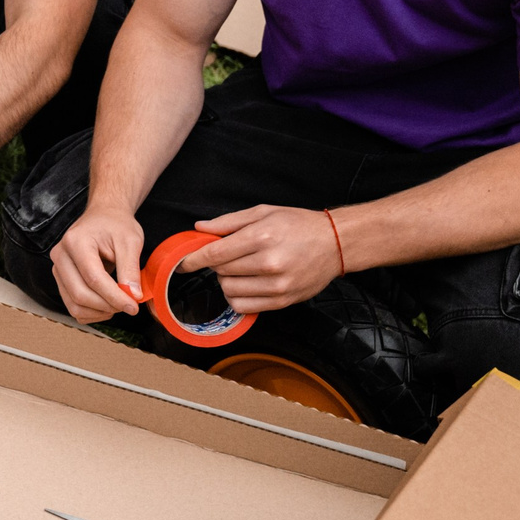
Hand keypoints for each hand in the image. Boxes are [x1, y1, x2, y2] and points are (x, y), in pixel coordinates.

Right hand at [51, 205, 145, 321]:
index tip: (133, 306)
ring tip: (118, 306)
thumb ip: (130, 269)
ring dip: (98, 312)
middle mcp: (61, 255)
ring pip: (74, 304)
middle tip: (129, 306)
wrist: (104, 216)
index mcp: (76, 242)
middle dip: (107, 306)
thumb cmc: (115, 225)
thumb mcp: (130, 241)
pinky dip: (90, 313)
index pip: (93, 278)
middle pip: (79, 294)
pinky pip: (72, 306)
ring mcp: (58, 268)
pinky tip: (106, 305)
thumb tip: (133, 296)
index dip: (114, 297)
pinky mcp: (61, 279)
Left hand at [183, 205, 342, 313]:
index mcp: (262, 237)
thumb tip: (200, 228)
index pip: (215, 254)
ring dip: (227, 282)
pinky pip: (244, 307)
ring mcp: (277, 285)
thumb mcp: (263, 212)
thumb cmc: (299, 224)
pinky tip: (247, 284)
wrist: (335, 243)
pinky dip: (238, 297)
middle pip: (221, 272)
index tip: (184, 263)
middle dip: (217, 265)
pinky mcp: (283, 301)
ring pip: (230, 292)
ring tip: (240, 270)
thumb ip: (228, 222)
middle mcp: (269, 263)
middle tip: (229, 256)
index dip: (194, 259)